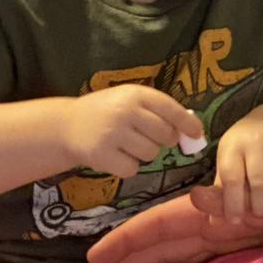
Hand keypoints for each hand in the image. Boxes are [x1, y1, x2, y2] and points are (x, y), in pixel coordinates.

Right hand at [65, 85, 202, 176]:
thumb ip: (157, 110)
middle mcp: (125, 111)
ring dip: (143, 154)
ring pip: (150, 154)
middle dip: (163, 140)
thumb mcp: (129, 100)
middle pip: (165, 135)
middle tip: (146, 137)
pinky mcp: (102, 155)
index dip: (188, 124)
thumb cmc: (106, 112)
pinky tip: (114, 155)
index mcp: (135, 94)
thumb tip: (192, 130)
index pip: (171, 109)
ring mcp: (112, 133)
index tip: (197, 134)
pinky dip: (126, 167)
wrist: (66, 125)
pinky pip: (132, 169)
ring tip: (125, 144)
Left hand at [213, 113, 262, 219]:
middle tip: (261, 213)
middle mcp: (256, 139)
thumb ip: (222, 191)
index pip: (232, 178)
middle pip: (260, 179)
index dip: (233, 203)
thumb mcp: (228, 163)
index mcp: (233, 146)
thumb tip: (214, 222)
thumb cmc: (244, 151)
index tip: (235, 220)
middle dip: (261, 204)